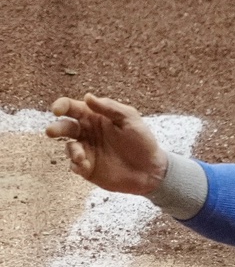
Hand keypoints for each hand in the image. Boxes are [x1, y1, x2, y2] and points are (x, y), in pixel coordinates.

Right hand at [46, 94, 168, 195]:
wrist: (150, 170)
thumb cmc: (142, 141)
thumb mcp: (130, 119)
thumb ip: (110, 108)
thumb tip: (87, 97)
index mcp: (96, 117)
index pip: (73, 108)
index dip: (62, 106)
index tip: (57, 110)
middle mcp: (88, 132)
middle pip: (64, 127)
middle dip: (56, 128)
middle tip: (51, 131)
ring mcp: (86, 150)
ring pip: (68, 147)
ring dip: (71, 150)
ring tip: (80, 156)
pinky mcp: (87, 167)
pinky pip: (74, 165)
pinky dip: (76, 164)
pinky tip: (86, 165)